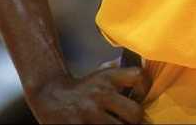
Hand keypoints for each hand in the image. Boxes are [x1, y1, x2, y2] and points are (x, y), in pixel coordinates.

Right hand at [26, 67, 150, 123]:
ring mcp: (89, 113)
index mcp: (108, 78)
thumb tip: (145, 90)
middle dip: (135, 120)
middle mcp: (100, 94)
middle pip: (135, 113)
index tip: (138, 96)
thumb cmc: (82, 89)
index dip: (144, 88)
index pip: (139, 76)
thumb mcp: (102, 76)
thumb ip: (122, 80)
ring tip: (114, 123)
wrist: (50, 94)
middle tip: (128, 120)